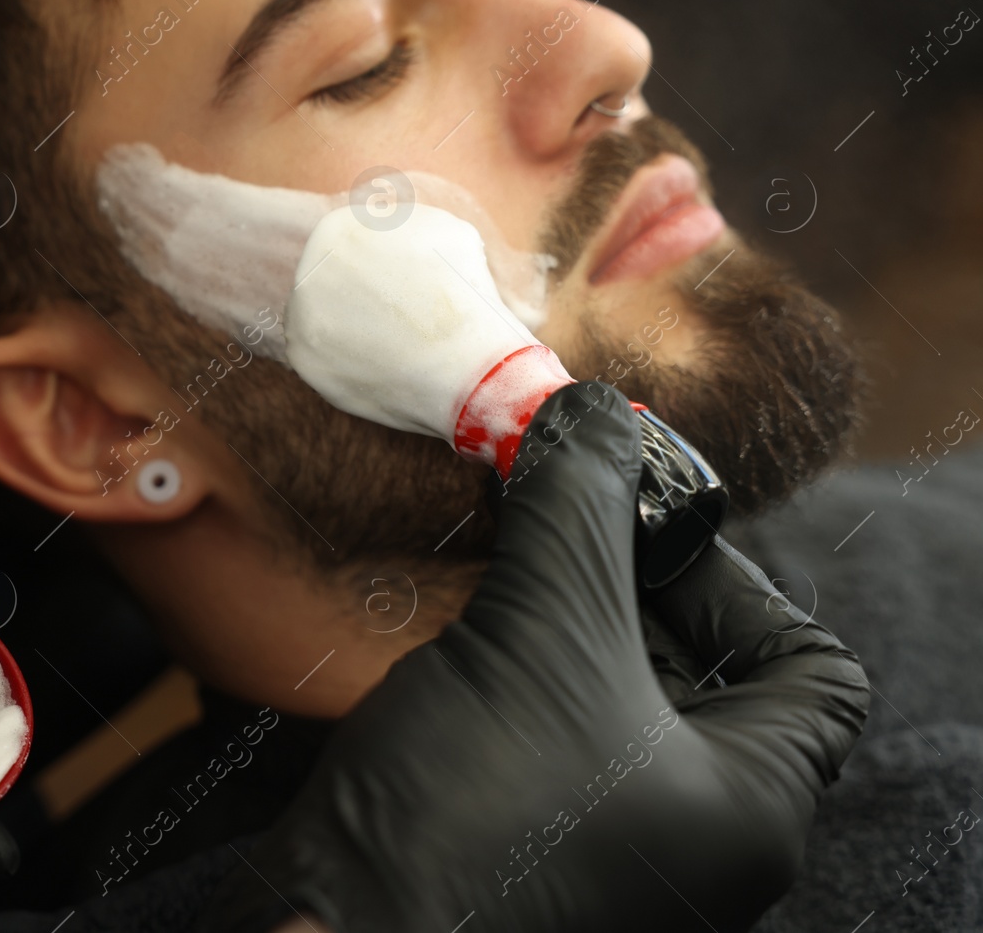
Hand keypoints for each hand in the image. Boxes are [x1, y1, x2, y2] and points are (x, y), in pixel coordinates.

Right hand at [200, 384, 869, 932]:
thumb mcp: (543, 633)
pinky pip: (538, 733)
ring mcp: (603, 844)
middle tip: (546, 516)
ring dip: (550, 617)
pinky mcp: (520, 842)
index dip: (739, 578)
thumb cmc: (474, 808)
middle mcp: (691, 835)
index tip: (638, 526)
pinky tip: (442, 626)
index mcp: (748, 804)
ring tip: (487, 557)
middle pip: (696, 671)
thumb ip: (577, 507)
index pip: (810, 667)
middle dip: (617, 579)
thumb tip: (588, 408)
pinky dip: (505, 671)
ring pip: (603, 699)